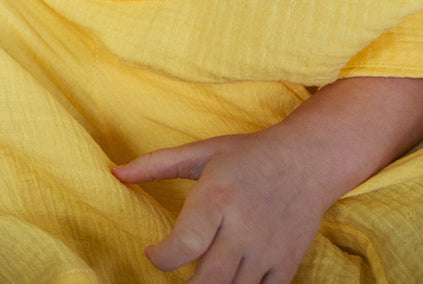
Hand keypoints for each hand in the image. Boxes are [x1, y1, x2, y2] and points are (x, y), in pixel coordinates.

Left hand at [112, 130, 331, 283]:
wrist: (308, 160)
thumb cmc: (248, 155)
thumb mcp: (202, 152)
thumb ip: (156, 165)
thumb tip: (114, 173)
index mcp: (217, 198)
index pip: (186, 243)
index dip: (161, 257)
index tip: (152, 252)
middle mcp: (243, 228)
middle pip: (210, 279)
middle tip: (174, 274)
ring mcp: (268, 249)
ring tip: (196, 278)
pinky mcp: (287, 262)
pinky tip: (225, 282)